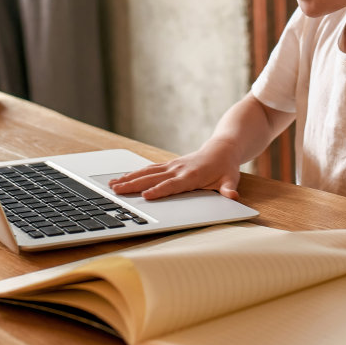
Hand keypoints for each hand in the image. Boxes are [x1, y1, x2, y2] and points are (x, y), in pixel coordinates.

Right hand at [108, 138, 242, 199]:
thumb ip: (228, 189)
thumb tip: (232, 196)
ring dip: (129, 178)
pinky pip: (149, 169)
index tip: (145, 196)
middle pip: (153, 178)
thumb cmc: (225, 167)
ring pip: (146, 172)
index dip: (159, 191)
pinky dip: (134, 174)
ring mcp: (171, 165)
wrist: (222, 148)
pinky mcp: (168, 165)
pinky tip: (122, 178)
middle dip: (134, 184)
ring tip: (112, 185)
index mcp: (191, 175)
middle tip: (117, 191)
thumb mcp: (230, 179)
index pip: (172, 185)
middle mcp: (178, 169)